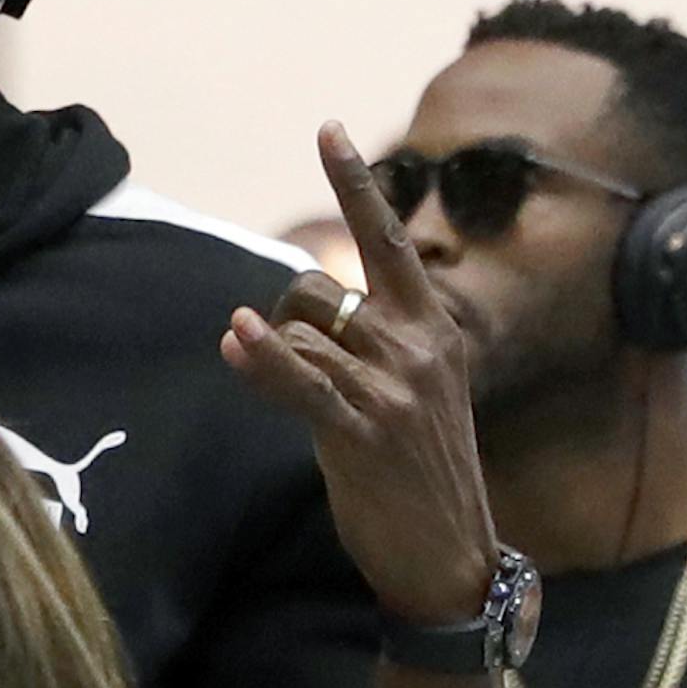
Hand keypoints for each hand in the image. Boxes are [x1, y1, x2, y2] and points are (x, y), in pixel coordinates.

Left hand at [223, 121, 499, 625]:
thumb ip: (357, 345)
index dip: (354, 184)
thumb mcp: (408, 392)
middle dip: (287, 322)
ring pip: (300, 334)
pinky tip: (237, 340)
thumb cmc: (419, 471)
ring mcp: (394, 388)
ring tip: (285, 390)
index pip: (387, 240)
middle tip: (302, 370)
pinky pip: (301, 380)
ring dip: (273, 360)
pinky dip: (265, 359)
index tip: (327, 129)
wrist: (449, 558)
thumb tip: (257, 321)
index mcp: (435, 328)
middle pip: (316, 291)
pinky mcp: (364, 431)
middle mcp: (419, 346)